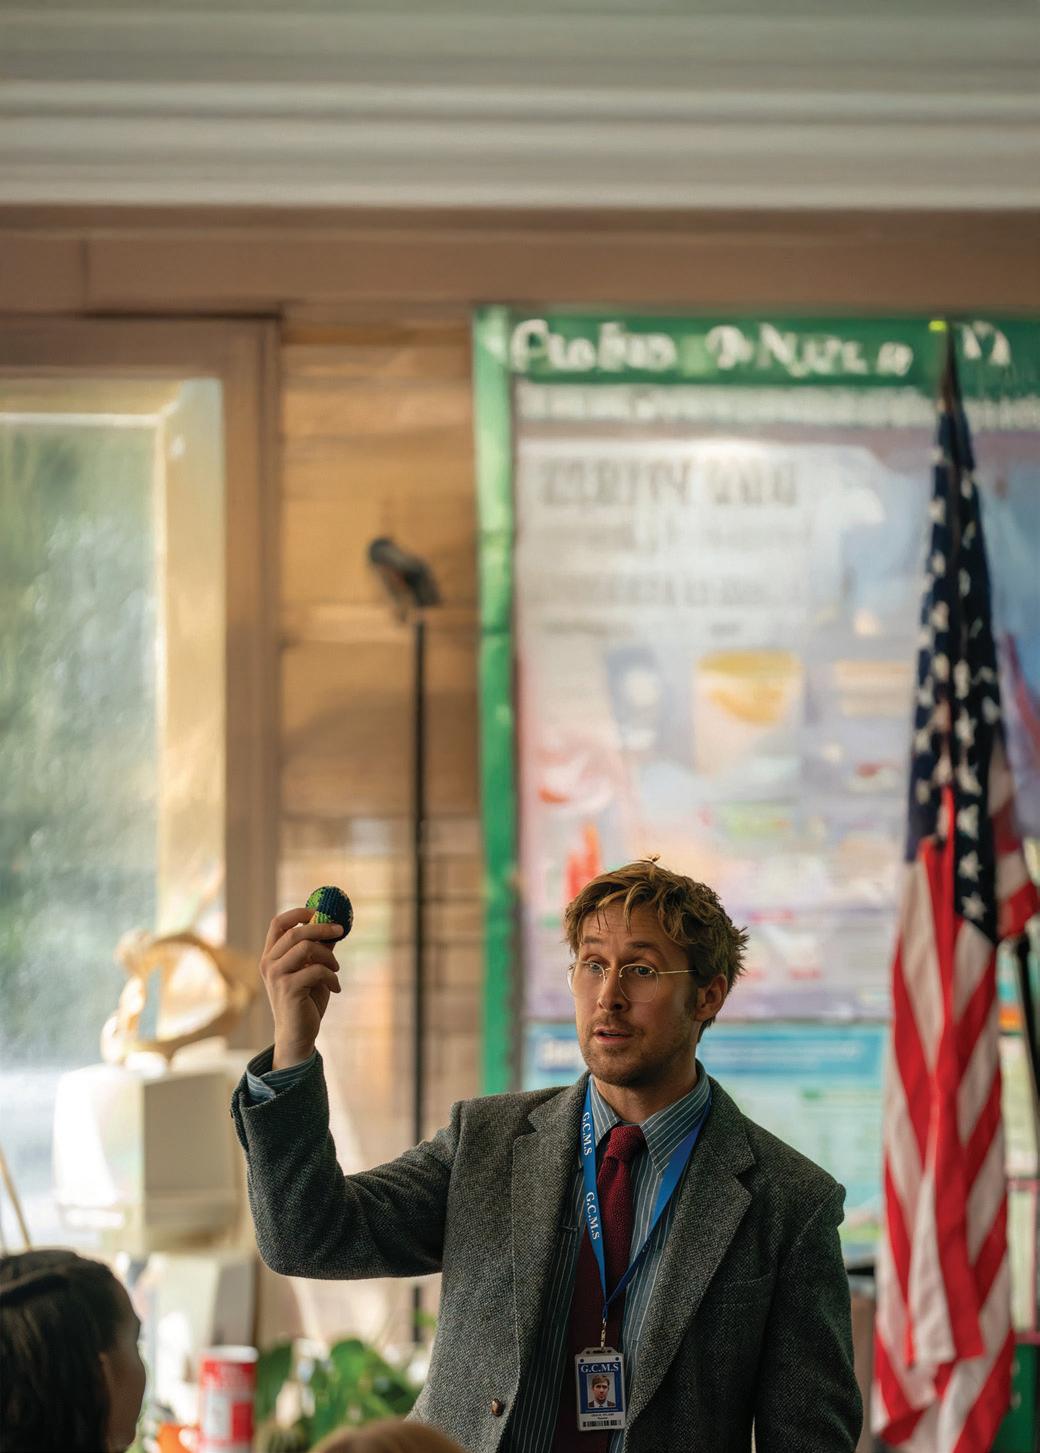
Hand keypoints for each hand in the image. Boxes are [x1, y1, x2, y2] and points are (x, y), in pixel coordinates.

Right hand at [260, 907, 344, 1069]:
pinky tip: (336, 988)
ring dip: (328, 956)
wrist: (298, 1035)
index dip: (299, 913)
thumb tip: (333, 926)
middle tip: (340, 931)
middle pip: (295, 931)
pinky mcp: (288, 989)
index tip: (320, 912)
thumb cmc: (306, 1001)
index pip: (278, 923)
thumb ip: (318, 949)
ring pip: (306, 947)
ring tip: (336, 969)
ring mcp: (276, 976)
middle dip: (321, 928)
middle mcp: (269, 963)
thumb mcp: (312, 970)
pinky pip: (316, 970)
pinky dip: (332, 976)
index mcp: (271, 955)